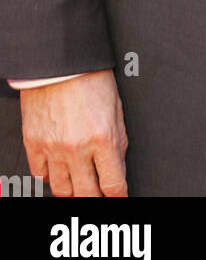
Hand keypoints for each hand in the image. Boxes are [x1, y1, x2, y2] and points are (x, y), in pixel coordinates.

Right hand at [20, 69, 128, 196]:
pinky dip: (49, 177)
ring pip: (62, 190)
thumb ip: (118, 142)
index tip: (119, 197)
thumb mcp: (116, 108)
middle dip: (96, 199)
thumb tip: (118, 168)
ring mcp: (53, 148)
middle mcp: (77, 148)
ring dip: (72, 191)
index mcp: (103, 138)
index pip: (113, 184)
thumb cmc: (90, 77)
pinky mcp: (33, 143)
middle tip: (99, 194)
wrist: (59, 60)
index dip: (119, 196)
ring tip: (79, 184)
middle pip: (86, 194)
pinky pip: (39, 175)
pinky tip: (58, 170)